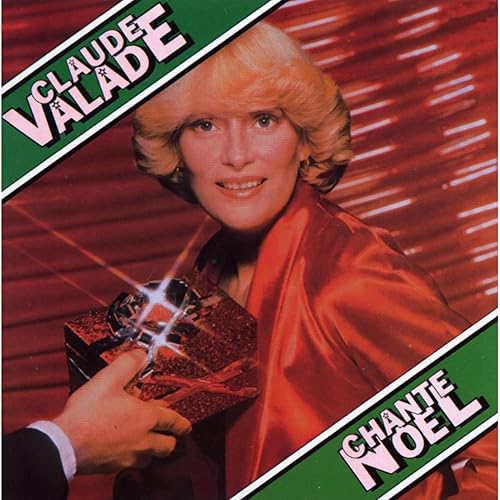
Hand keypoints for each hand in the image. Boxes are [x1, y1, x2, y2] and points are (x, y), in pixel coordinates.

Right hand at [53, 350, 190, 473]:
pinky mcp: (113, 467)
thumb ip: (128, 363)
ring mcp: (128, 457)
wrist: (64, 444)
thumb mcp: (109, 378)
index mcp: (146, 419)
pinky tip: (123, 445)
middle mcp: (142, 441)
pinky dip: (133, 456)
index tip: (187, 425)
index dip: (182, 423)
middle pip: (167, 446)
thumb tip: (141, 354)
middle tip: (167, 431)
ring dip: (152, 448)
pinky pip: (131, 464)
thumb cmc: (88, 412)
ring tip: (146, 437)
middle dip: (171, 438)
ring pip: (150, 457)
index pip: (173, 422)